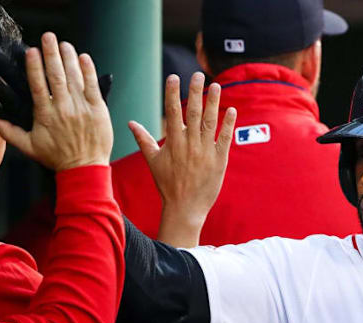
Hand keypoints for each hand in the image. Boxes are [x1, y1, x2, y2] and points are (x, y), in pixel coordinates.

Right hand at [0, 33, 112, 170]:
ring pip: (74, 77)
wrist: (85, 168)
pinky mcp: (98, 110)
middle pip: (56, 75)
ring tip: (64, 44)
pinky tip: (84, 57)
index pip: (37, 84)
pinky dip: (89, 71)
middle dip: (51, 53)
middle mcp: (63, 108)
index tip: (31, 51)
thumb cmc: (57, 158)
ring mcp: (82, 108)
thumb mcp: (29, 147)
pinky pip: (93, 86)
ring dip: (69, 58)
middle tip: (47, 37)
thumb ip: (9, 132)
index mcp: (45, 114)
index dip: (34, 66)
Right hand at [128, 72, 236, 246]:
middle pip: (192, 112)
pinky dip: (228, 124)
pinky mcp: (219, 160)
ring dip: (213, 102)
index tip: (173, 76)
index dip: (172, 93)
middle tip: (198, 74)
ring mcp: (205, 151)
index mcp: (173, 142)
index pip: (172, 112)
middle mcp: (189, 144)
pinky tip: (232, 109)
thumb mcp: (153, 161)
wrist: (185, 208)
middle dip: (195, 91)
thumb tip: (130, 123)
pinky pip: (225, 138)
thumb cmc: (168, 185)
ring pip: (210, 122)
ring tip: (216, 85)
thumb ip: (143, 140)